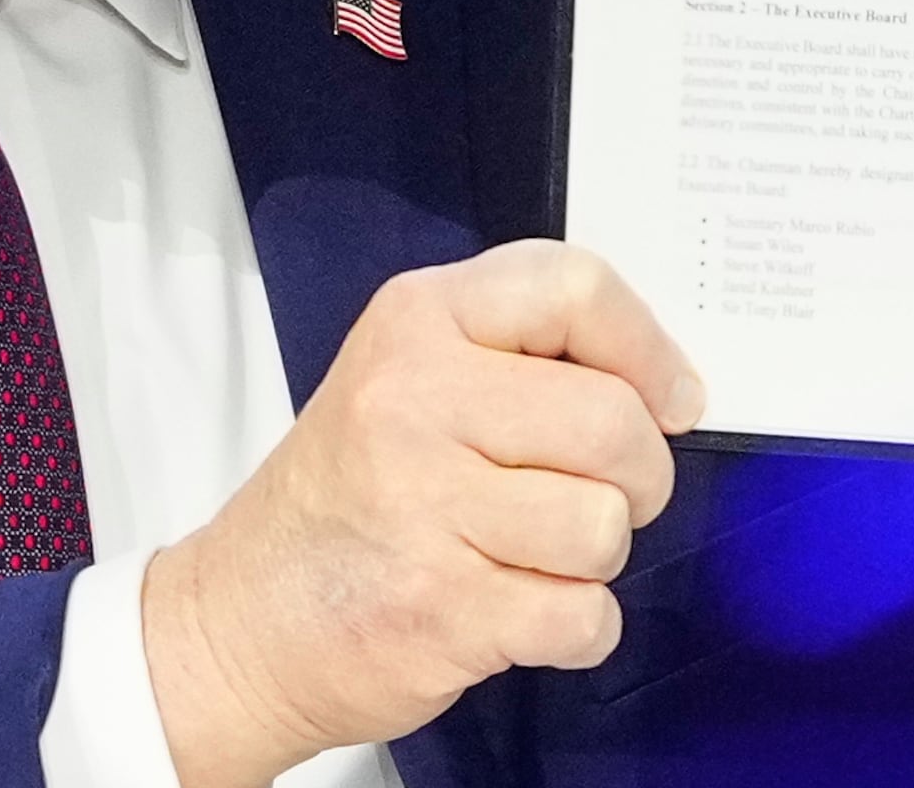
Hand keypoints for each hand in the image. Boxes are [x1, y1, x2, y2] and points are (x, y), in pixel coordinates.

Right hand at [142, 242, 702, 787]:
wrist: (244, 617)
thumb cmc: (350, 494)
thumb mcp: (410, 371)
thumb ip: (523, 353)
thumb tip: (668, 386)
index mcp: (417, 321)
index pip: (576, 287)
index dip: (648, 348)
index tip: (669, 397)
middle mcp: (415, 401)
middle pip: (614, 421)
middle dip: (637, 474)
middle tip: (600, 493)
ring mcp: (422, 508)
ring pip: (605, 524)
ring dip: (593, 556)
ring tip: (532, 552)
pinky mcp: (441, 609)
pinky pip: (582, 615)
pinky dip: (575, 627)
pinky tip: (522, 609)